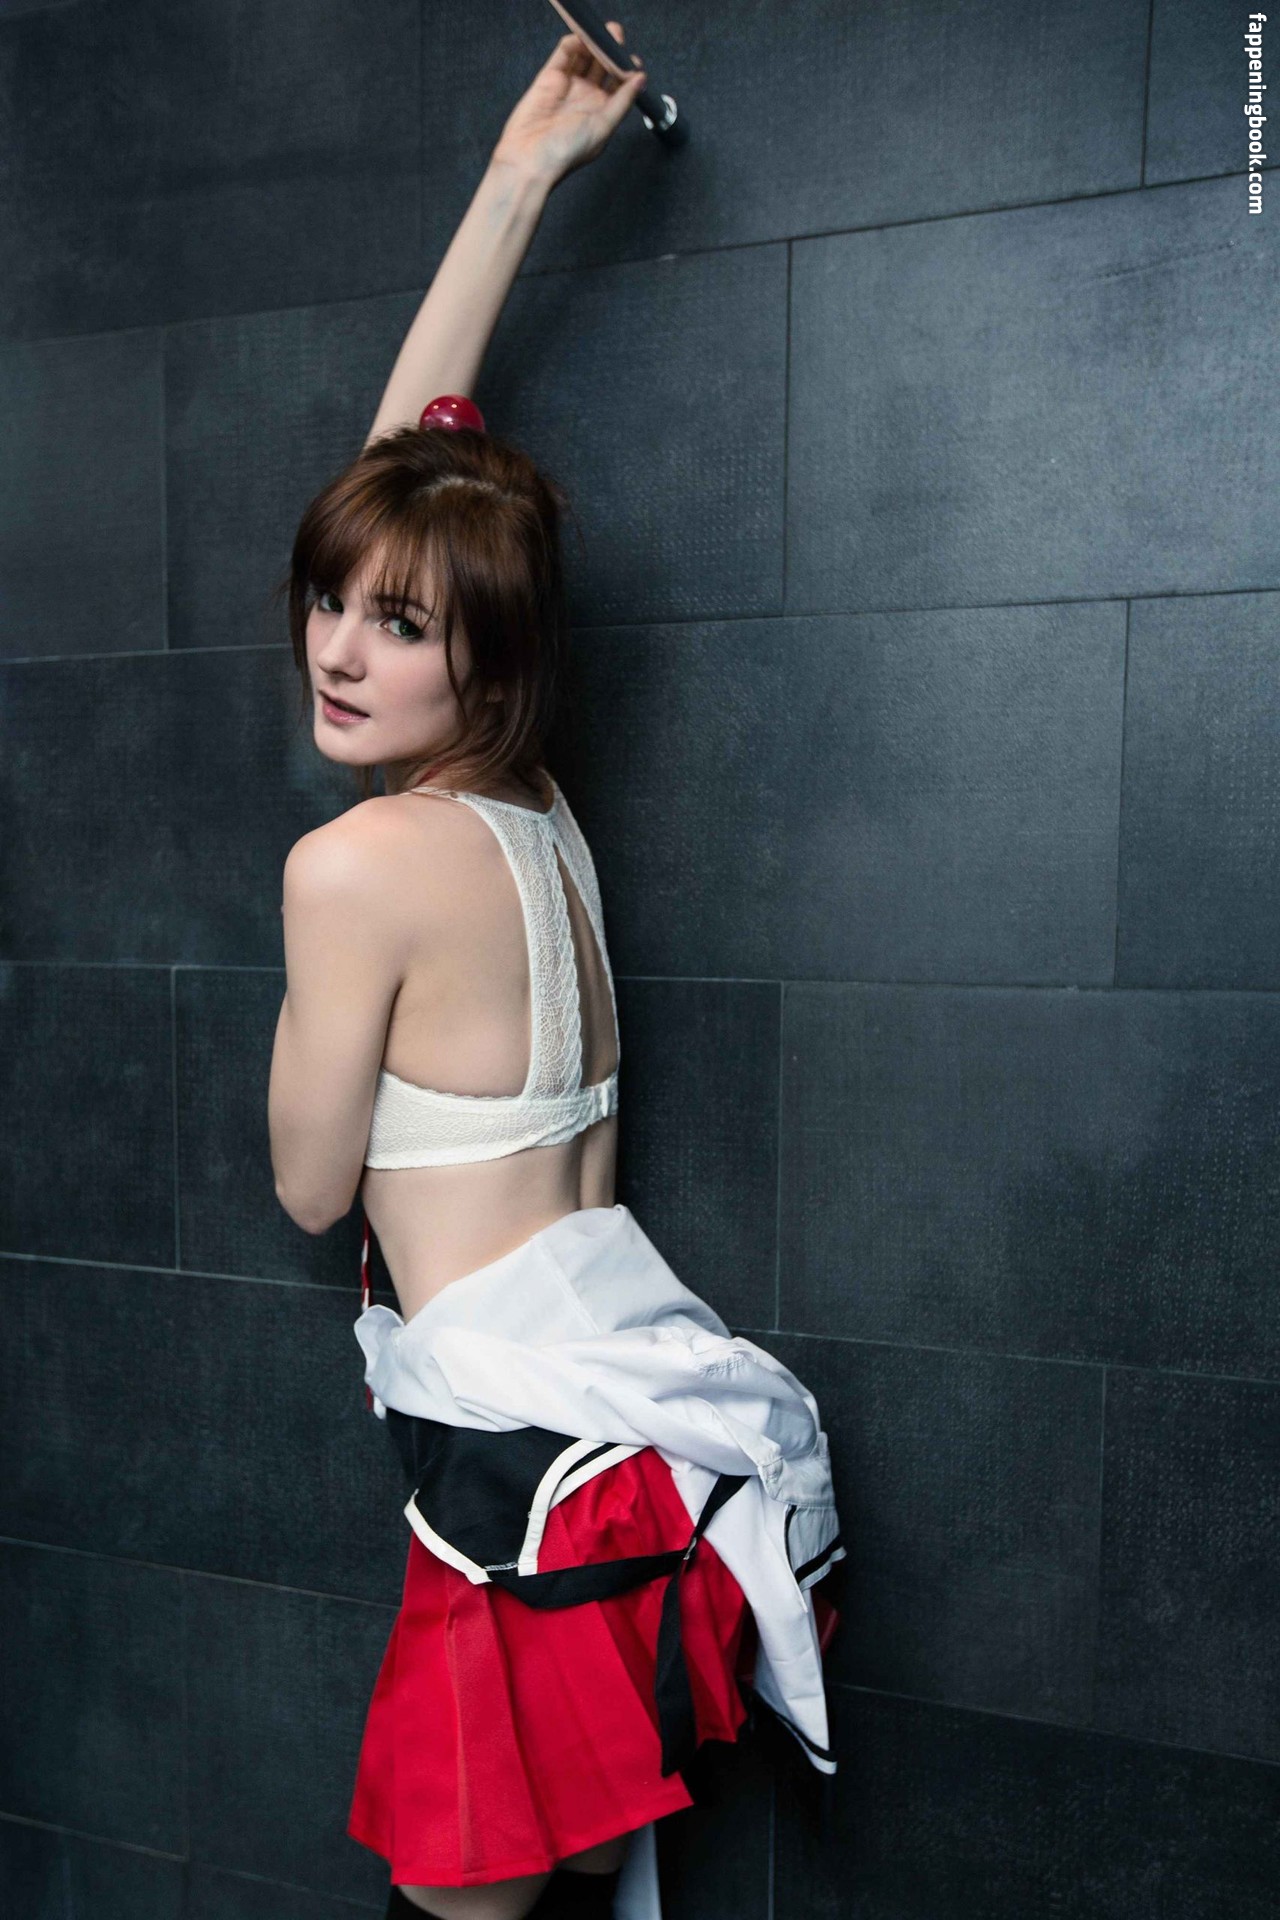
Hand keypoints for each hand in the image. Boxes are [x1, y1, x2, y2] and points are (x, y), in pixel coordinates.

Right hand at [492, 21, 647, 188]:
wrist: (529, 158)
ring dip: (595, 43)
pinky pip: (564, 54)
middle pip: (602, 66)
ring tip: (604, 34)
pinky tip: (583, 39)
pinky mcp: (549, 77)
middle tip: (618, 37)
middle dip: (611, 50)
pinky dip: (574, 43)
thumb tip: (641, 79)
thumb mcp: (603, 127)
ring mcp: (568, 86)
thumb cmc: (566, 151)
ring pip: (584, 57)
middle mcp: (585, 98)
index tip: (633, 60)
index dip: (626, 69)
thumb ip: (623, 101)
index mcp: (601, 113)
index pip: (618, 84)